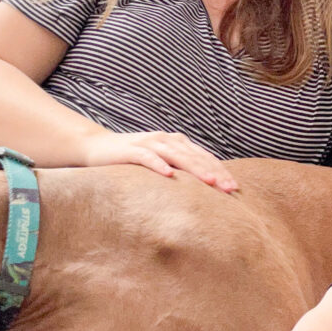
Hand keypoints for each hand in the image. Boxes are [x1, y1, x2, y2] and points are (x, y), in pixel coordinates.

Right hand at [81, 129, 238, 191]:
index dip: (221, 171)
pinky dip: (159, 165)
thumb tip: (203, 190)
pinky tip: (169, 175)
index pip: (204, 157)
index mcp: (177, 143)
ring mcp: (149, 143)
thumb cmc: (133, 160)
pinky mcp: (130, 150)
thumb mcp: (161, 163)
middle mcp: (166, 139)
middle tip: (229, 189)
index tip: (235, 189)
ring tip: (210, 182)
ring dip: (194, 168)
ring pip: (177, 155)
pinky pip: (147, 157)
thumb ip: (180, 171)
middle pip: (195, 156)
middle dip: (214, 173)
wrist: (97, 148)